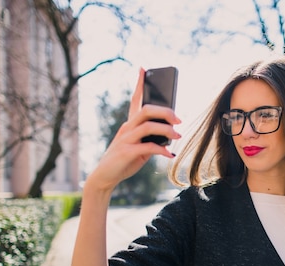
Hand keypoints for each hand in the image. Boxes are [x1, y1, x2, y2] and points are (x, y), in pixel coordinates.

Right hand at [86, 68, 181, 192]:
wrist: (105, 177)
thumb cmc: (124, 161)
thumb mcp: (139, 148)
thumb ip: (151, 139)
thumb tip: (170, 135)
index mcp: (129, 124)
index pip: (135, 100)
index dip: (139, 84)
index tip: (143, 69)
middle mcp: (126, 128)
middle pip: (147, 110)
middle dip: (165, 111)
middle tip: (179, 119)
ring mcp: (125, 139)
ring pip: (148, 126)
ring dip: (166, 130)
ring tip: (178, 135)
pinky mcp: (126, 152)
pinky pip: (148, 147)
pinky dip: (161, 150)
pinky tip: (170, 155)